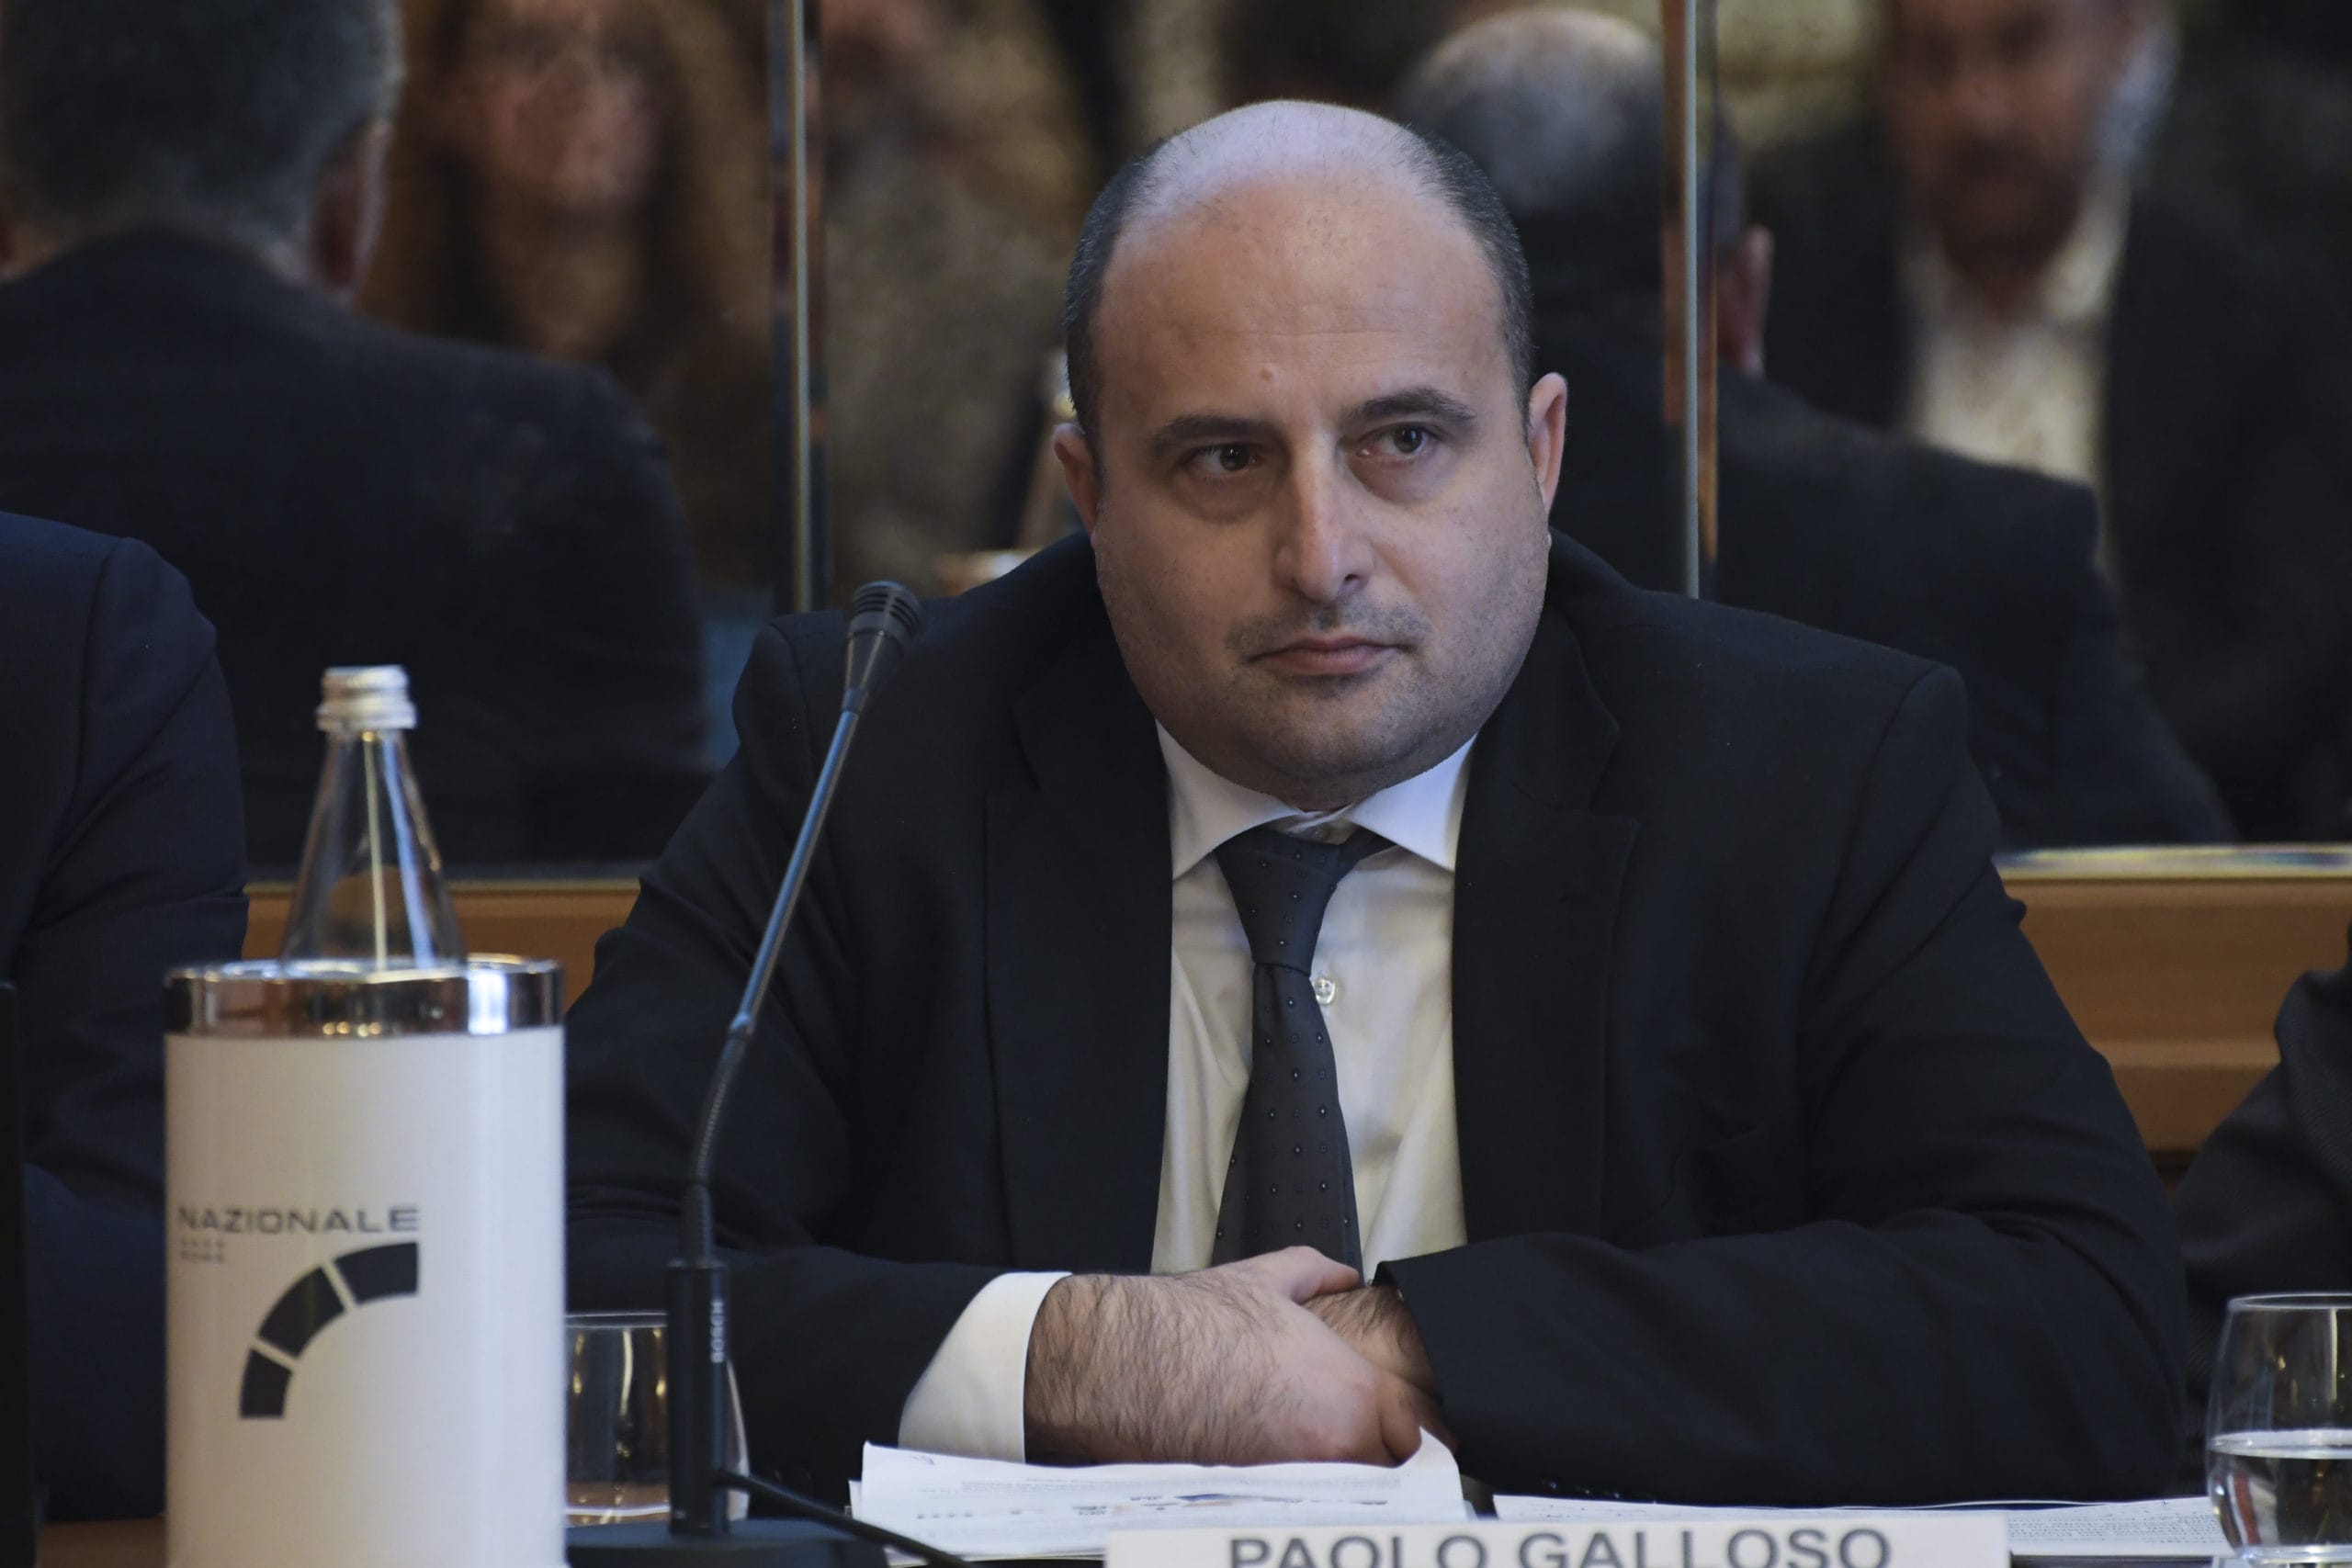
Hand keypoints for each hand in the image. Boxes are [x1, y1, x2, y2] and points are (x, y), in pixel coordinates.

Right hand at [1023, 1247, 1440, 1466]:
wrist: (1126, 1364)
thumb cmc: (1192, 1324)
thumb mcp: (1268, 1277)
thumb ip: (1319, 1271)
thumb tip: (1341, 1271)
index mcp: (1351, 1390)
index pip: (1419, 1435)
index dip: (1417, 1432)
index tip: (1415, 1431)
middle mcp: (1333, 1443)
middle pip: (1388, 1472)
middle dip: (1380, 1457)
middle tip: (1362, 1440)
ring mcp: (1297, 1477)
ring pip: (1347, 1492)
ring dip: (1343, 1475)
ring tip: (1319, 1452)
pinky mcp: (1259, 1498)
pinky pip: (1301, 1501)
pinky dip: (1300, 1488)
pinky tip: (1279, 1463)